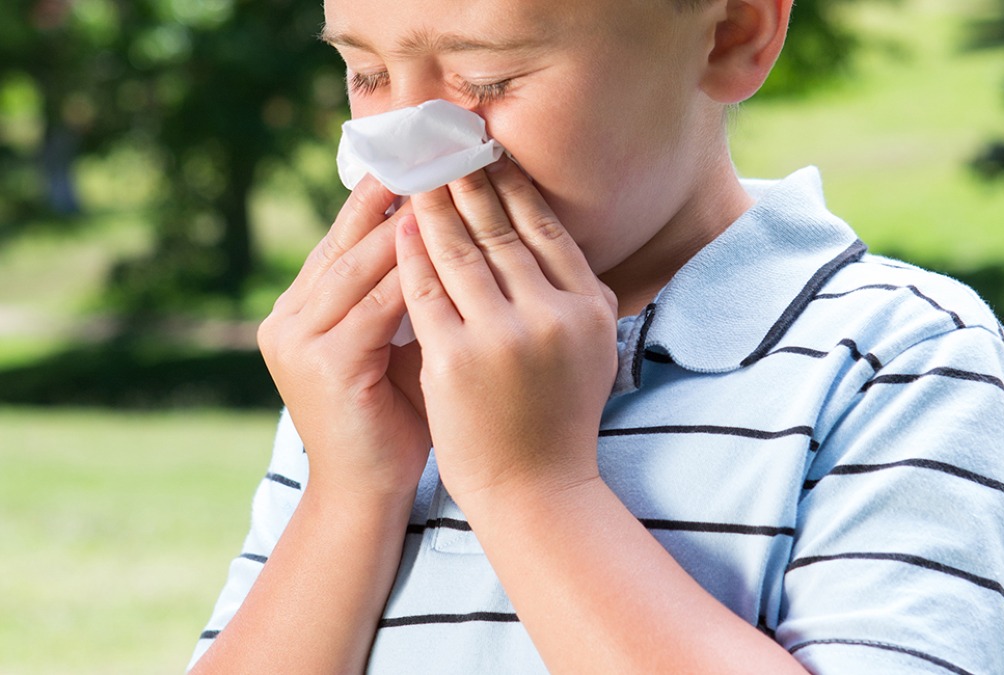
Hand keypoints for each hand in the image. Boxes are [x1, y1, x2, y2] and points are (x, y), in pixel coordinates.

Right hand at [258, 175, 430, 500]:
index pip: (344, 239)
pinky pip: (375, 307)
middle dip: (393, 199)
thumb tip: (448, 233)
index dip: (382, 198)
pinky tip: (446, 251)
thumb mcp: (395, 345)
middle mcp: (288, 319)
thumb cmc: (393, 420)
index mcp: (300, 310)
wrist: (365, 497)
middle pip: (346, 242)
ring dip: (405, 228)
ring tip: (446, 189)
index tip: (426, 159)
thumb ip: (405, 295)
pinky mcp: (322, 366)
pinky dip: (411, 276)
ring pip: (359, 268)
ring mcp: (298, 342)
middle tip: (438, 157)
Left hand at [396, 156, 618, 505]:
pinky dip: (409, 255)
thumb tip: (553, 233)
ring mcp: (504, 336)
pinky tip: (396, 228)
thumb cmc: (560, 418)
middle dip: (468, 185)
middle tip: (445, 149)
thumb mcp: (592, 349)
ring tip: (416, 178)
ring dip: (433, 208)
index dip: (513, 188)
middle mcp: (553, 315)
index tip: (489, 157)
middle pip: (501, 232)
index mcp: (590, 308)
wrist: (536, 489)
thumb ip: (580, 295)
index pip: (546, 230)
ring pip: (459, 253)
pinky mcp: (456, 359)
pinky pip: (425, 291)